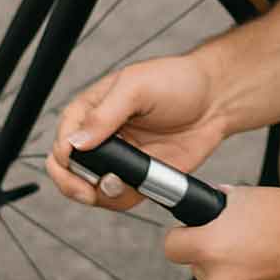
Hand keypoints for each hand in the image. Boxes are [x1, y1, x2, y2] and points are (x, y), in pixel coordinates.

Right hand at [46, 54, 225, 212]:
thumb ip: (105, 113)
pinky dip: (123, 199)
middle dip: (74, 183)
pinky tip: (138, 186)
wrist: (216, 99)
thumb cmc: (177, 81)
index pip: (64, 137)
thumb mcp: (138, 86)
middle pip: (68, 170)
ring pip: (91, 189)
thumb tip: (76, 141)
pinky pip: (120, 198)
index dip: (63, 155)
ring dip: (100, 194)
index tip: (72, 163)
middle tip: (90, 189)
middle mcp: (102, 136)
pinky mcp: (140, 176)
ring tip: (120, 183)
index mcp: (93, 109)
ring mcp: (120, 159)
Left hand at [166, 185, 279, 279]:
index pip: (172, 247)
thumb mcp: (245, 196)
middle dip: (215, 255)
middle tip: (242, 240)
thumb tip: (202, 207)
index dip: (183, 237)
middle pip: (200, 269)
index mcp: (211, 247)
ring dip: (238, 274)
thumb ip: (216, 207)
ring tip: (265, 254)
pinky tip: (276, 272)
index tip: (192, 235)